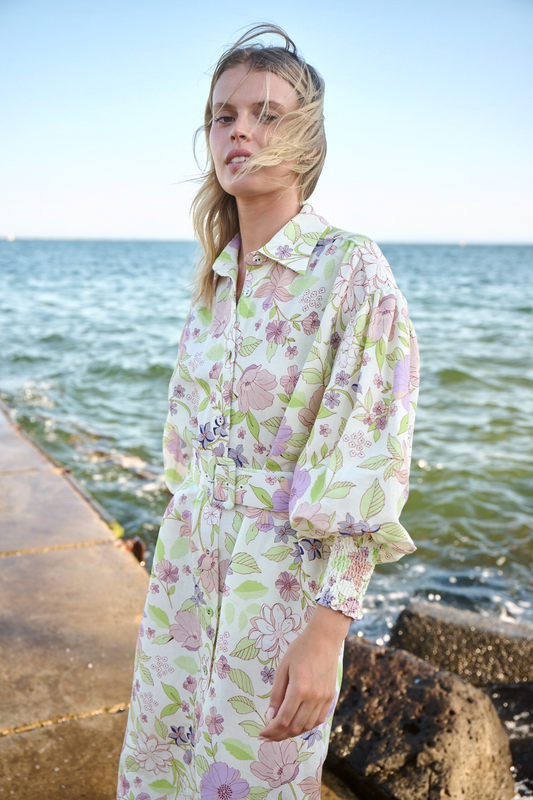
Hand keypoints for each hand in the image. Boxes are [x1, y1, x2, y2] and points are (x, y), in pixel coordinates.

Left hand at [258, 605, 349, 741]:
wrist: (324, 639)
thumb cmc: (300, 649)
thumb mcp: (283, 668)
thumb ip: (277, 694)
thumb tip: (270, 717)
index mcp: (299, 689)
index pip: (284, 719)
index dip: (271, 730)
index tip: (261, 734)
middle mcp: (314, 697)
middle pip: (295, 727)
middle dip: (279, 735)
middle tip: (267, 735)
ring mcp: (324, 699)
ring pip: (307, 727)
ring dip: (292, 732)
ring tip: (280, 730)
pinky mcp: (330, 697)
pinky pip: (318, 720)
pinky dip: (306, 726)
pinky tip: (296, 723)